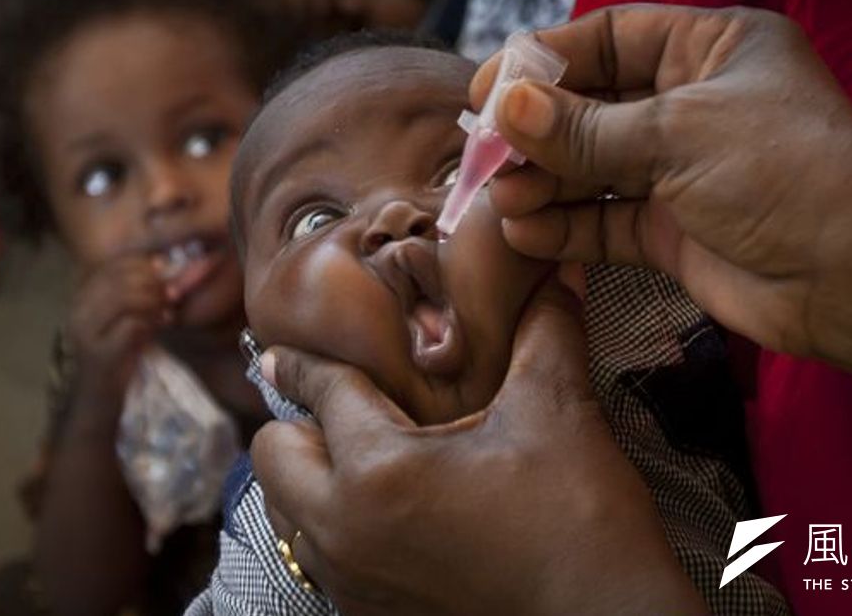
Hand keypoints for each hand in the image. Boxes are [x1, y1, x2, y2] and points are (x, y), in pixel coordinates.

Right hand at [66, 255, 169, 394]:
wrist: (96, 403)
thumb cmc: (115, 359)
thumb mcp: (126, 320)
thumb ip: (138, 295)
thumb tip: (163, 265)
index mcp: (81, 298)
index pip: (113, 265)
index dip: (144, 265)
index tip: (164, 276)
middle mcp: (78, 311)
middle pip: (121, 278)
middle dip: (153, 283)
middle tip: (170, 296)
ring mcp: (84, 333)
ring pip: (125, 298)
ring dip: (154, 302)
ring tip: (166, 312)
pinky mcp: (98, 355)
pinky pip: (131, 326)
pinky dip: (151, 324)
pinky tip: (159, 329)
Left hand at [251, 281, 705, 614]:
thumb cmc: (580, 521)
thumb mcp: (558, 412)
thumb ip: (545, 330)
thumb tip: (555, 269)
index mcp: (378, 470)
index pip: (320, 391)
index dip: (306, 361)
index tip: (282, 351)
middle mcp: (345, 531)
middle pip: (271, 456)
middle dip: (297, 424)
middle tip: (346, 410)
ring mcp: (352, 581)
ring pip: (286, 513)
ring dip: (310, 478)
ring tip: (362, 458)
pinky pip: (318, 557)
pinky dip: (333, 526)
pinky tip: (386, 512)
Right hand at [476, 5, 851, 358]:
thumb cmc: (786, 177)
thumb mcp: (677, 135)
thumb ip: (585, 128)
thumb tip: (507, 107)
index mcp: (712, 49)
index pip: (611, 38)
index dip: (546, 59)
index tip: (489, 88)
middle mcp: (694, 104)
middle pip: (592, 106)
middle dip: (537, 132)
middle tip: (485, 157)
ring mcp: (683, 171)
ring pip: (593, 168)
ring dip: (544, 183)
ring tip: (502, 201)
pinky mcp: (673, 231)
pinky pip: (605, 222)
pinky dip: (565, 227)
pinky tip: (526, 234)